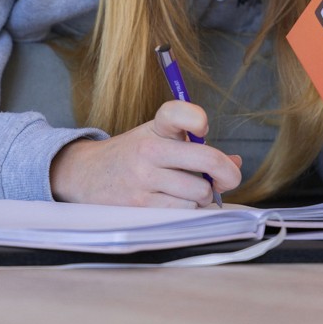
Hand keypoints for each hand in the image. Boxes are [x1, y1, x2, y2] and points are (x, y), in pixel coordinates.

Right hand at [49, 100, 242, 207]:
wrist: (87, 174)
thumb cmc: (134, 155)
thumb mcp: (160, 139)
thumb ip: (196, 147)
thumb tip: (235, 163)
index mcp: (156, 127)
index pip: (177, 112)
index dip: (196, 118)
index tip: (203, 127)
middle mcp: (149, 149)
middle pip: (207, 159)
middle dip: (228, 173)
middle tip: (228, 178)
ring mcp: (144, 179)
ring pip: (200, 192)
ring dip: (203, 196)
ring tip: (190, 191)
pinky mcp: (141, 206)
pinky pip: (185, 211)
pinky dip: (189, 210)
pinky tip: (179, 203)